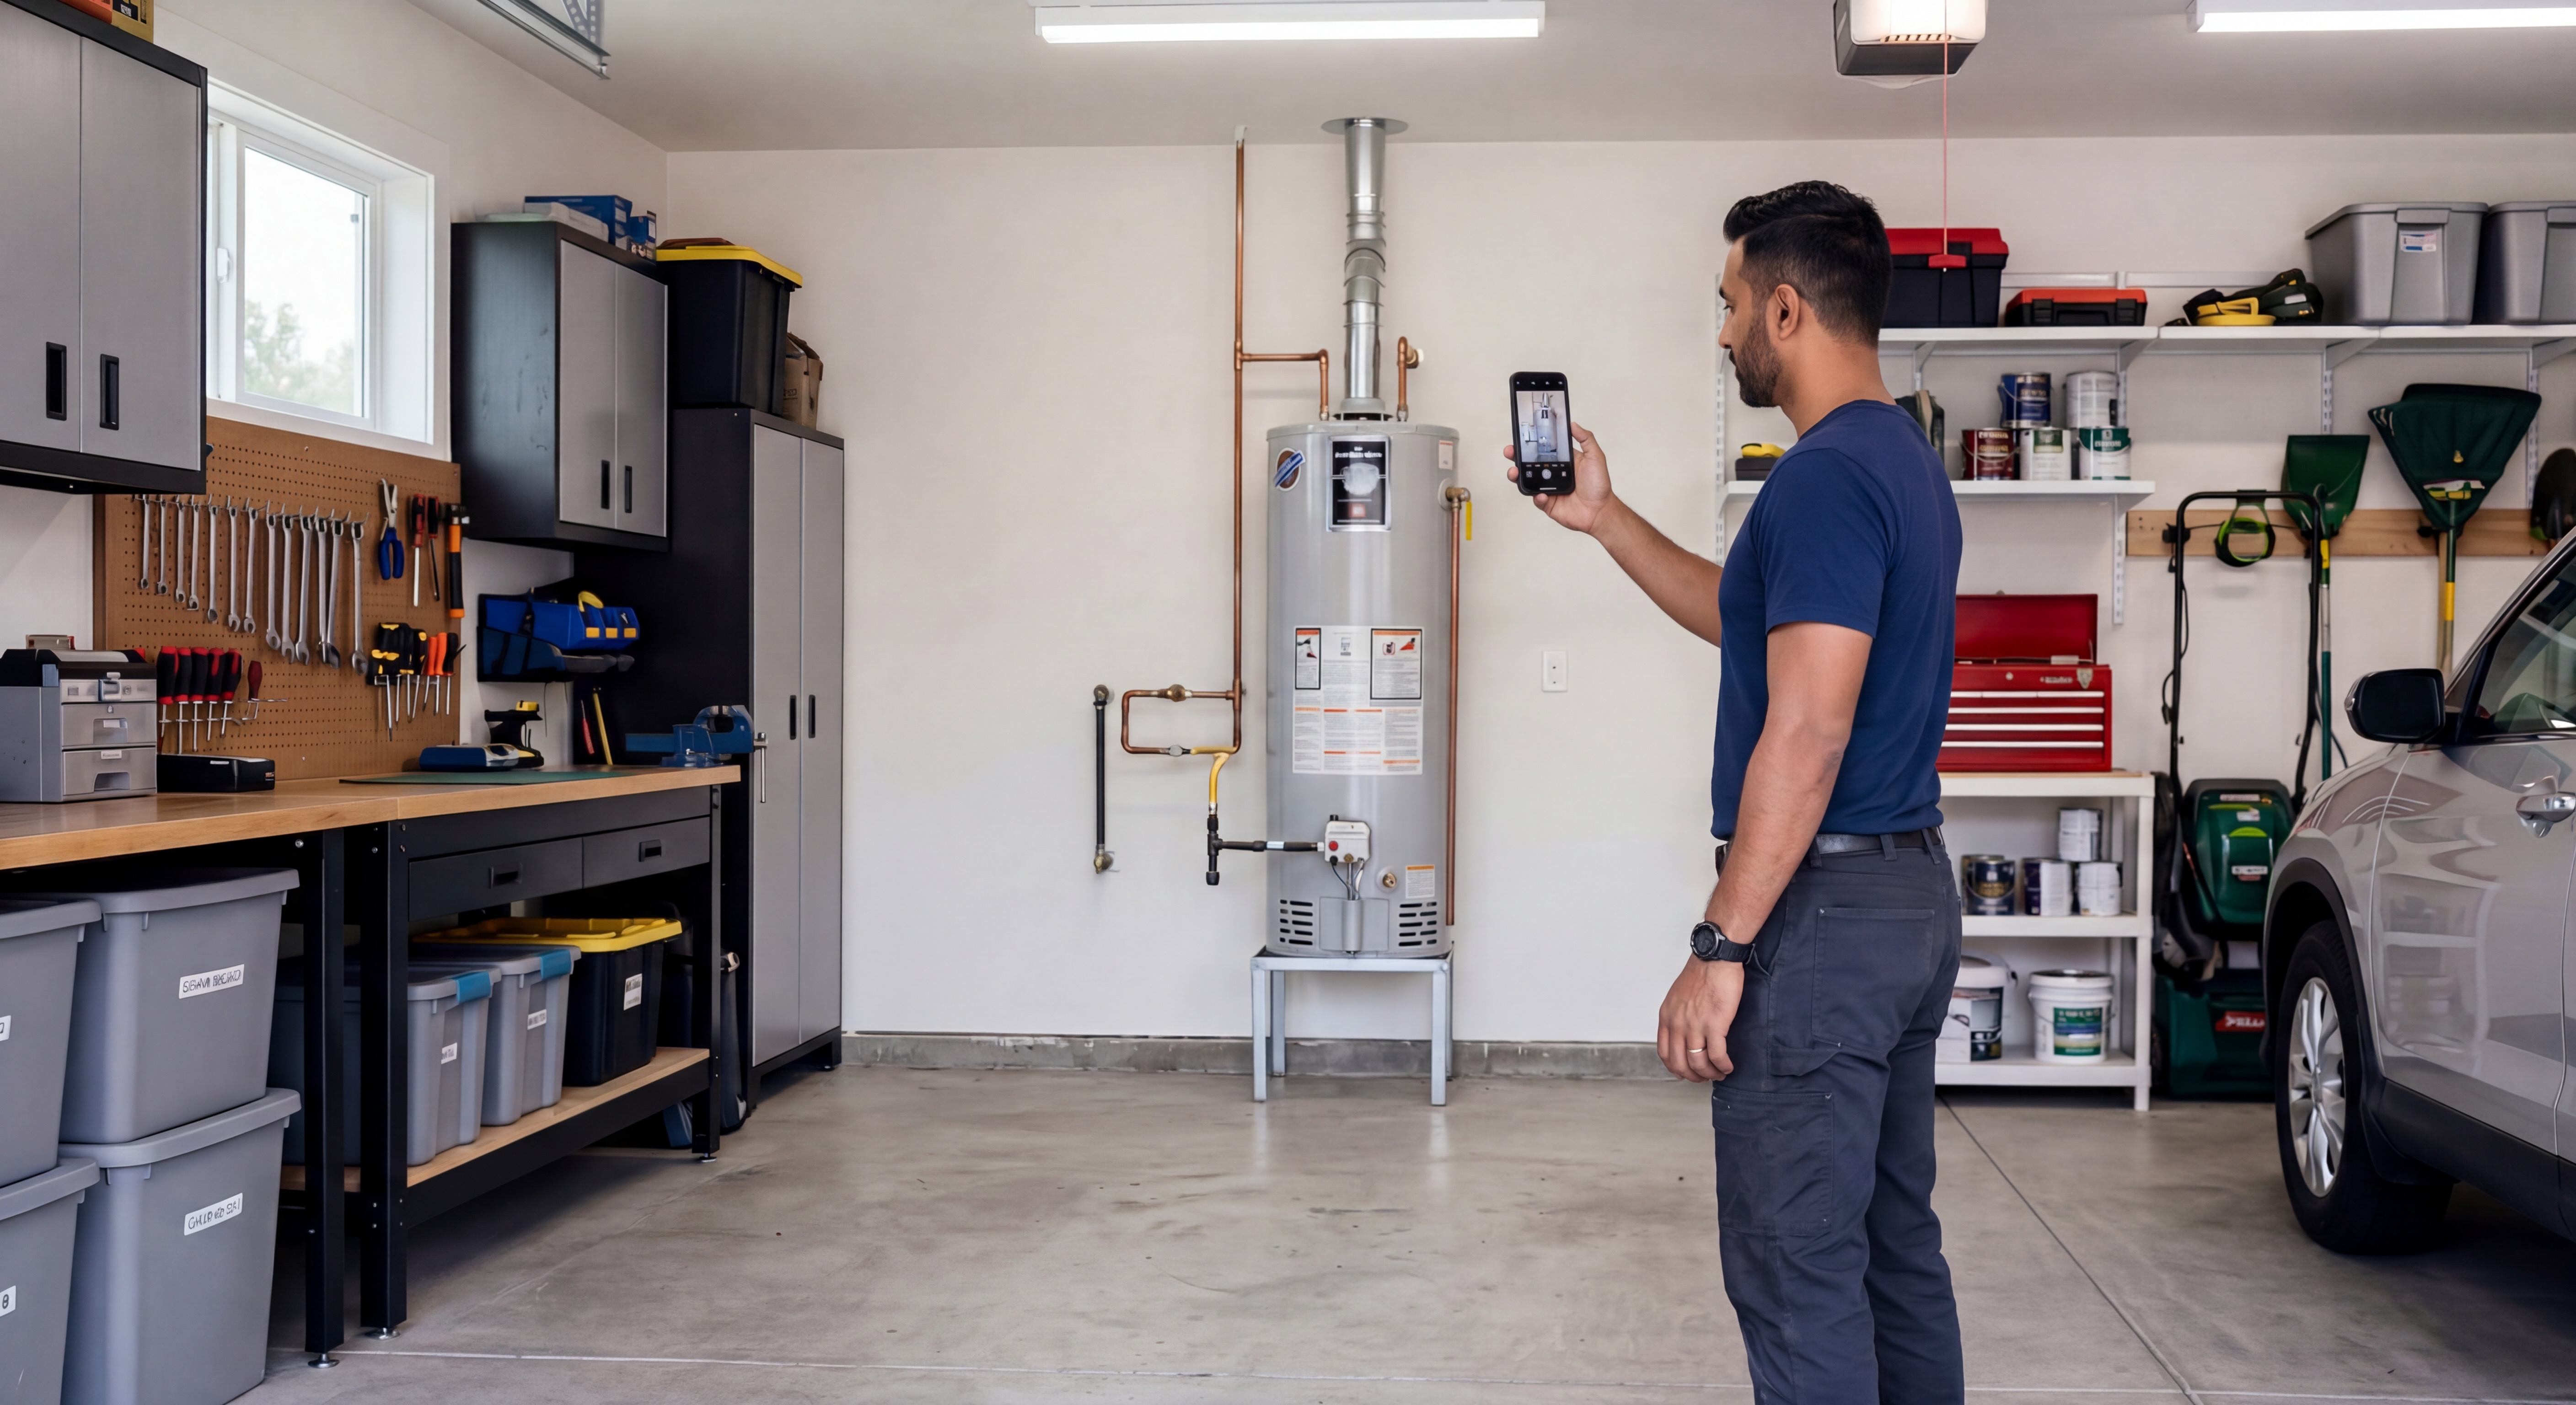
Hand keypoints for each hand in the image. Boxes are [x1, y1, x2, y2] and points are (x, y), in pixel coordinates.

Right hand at [1504, 420, 1617, 534]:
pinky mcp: (1547, 503)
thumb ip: (1586, 439)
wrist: (1600, 511)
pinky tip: (1542, 495)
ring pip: (1527, 481)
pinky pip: (1536, 499)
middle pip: (1529, 464)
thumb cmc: (1599, 485)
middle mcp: (1553, 474)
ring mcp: (1548, 489)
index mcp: (1562, 462)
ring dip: (1518, 476)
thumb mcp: (1595, 457)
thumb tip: (1573, 424)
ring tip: (1515, 472)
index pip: (1542, 450)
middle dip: (1516, 457)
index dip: (1531, 444)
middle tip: (1510, 451)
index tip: (1522, 437)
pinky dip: (1537, 497)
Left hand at [1657, 956, 1742, 1082]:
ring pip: (1698, 1063)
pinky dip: (1722, 1066)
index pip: (1664, 1053)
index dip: (1675, 1068)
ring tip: (1719, 1073)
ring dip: (1710, 1074)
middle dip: (1693, 1076)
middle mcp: (1678, 1024)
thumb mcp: (1678, 997)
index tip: (1685, 1072)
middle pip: (1680, 1063)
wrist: (1715, 960)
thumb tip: (1684, 1033)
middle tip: (1704, 1077)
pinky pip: (1716, 1055)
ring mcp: (1695, 1026)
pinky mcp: (1715, 1025)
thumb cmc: (1701, 974)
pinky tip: (1728, 1067)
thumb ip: (1678, 1016)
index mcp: (1667, 1018)